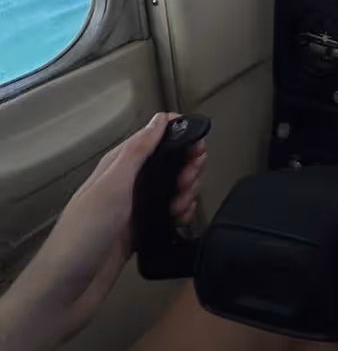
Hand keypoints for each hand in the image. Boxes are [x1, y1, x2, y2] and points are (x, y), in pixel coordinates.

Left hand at [0, 113, 205, 350]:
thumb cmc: (85, 233)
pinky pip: (168, 215)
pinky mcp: (138, 233)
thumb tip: (160, 119)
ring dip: (185, 192)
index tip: (199, 138)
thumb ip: (137, 152)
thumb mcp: (112, 186)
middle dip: (186, 167)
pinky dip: (180, 214)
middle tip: (190, 179)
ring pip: (171, 190)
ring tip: (183, 206)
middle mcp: (125, 185)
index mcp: (116, 167)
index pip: (151, 139)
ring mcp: (132, 210)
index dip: (177, 134)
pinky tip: (182, 219)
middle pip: (167, 164)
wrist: (66, 291)